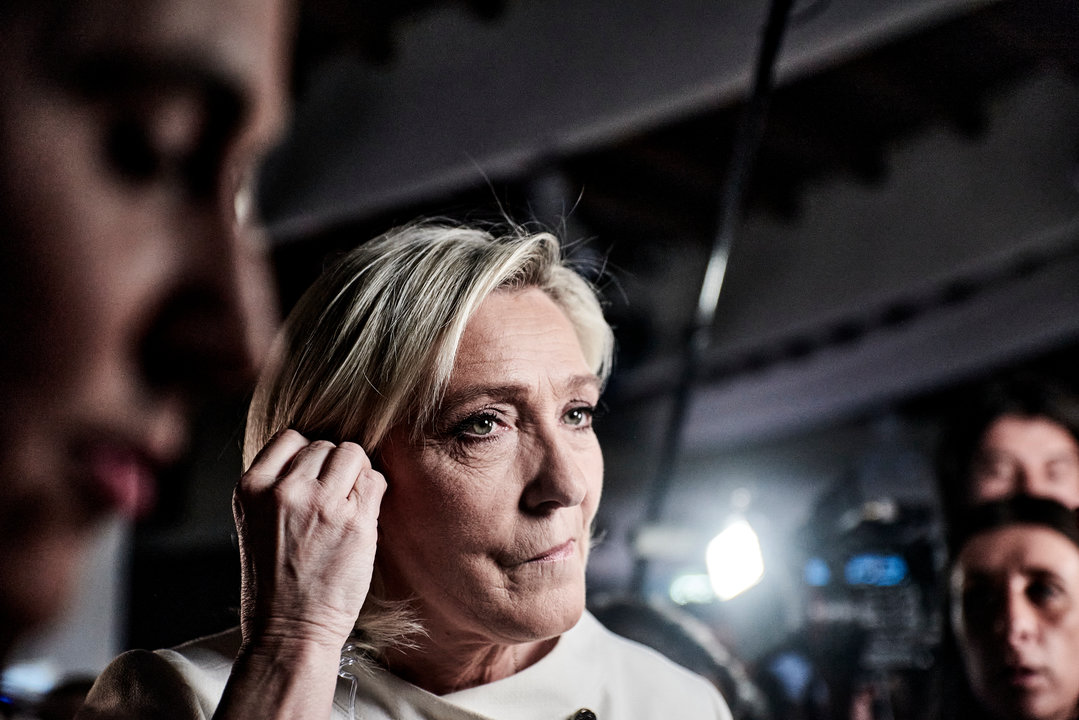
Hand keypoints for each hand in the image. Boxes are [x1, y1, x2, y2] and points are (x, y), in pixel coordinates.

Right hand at [233, 429, 385, 651]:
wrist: (289, 631)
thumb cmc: (274, 582)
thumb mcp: (256, 522)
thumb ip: (278, 485)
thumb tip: (320, 453)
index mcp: (252, 488)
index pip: (291, 438)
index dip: (307, 455)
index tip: (312, 480)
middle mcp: (285, 490)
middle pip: (325, 445)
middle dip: (333, 468)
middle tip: (332, 501)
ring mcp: (322, 504)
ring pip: (353, 454)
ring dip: (356, 474)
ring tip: (347, 505)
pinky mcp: (356, 522)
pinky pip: (375, 480)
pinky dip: (373, 491)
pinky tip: (362, 516)